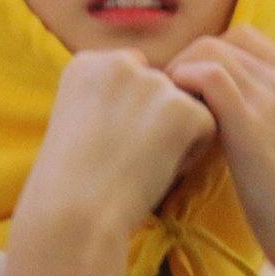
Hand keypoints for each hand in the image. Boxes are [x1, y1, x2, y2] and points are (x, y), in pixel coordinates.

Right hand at [19, 49, 217, 238]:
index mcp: (86, 64)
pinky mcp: (181, 108)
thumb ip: (106, 100)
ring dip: (174, 134)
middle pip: (160, 86)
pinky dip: (192, 153)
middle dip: (155, 119)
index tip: (107, 143)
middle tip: (127, 158)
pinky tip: (158, 171)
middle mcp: (119, 63)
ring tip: (141, 166)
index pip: (131, 73)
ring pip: (185, 104)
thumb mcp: (73, 121)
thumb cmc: (68, 183)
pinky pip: (206, 124)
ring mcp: (152, 83)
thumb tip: (147, 104)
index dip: (129, 112)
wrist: (72, 212)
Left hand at [164, 26, 274, 275]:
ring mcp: (272, 97)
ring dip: (181, 72)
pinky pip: (206, 74)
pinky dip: (182, 86)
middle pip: (226, 38)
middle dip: (192, 61)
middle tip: (175, 100)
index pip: (248, 39)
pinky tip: (177, 121)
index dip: (214, 57)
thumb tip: (228, 120)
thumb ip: (271, 123)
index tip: (195, 90)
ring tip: (171, 112)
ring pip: (211, 49)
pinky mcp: (251, 120)